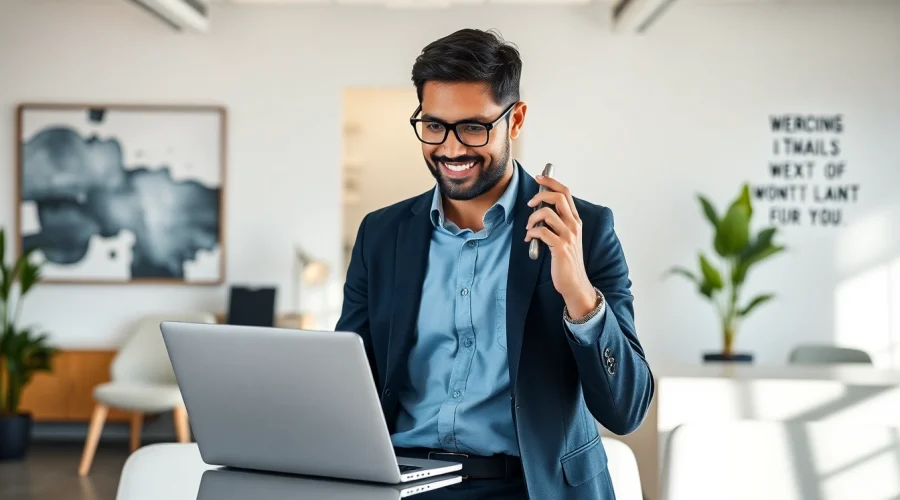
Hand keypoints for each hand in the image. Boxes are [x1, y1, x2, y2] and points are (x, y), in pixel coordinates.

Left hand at [525, 175, 598, 318]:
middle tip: (530, 203)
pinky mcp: (560, 247)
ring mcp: (568, 236)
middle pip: (558, 197)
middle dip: (540, 194)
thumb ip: (557, 223)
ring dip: (532, 218)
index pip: (566, 192)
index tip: (539, 177)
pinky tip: (528, 238)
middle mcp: (574, 225)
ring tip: (529, 228)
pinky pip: (541, 231)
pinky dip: (531, 232)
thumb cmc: (566, 260)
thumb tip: (539, 210)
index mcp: (575, 220)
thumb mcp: (566, 238)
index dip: (551, 182)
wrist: (574, 282)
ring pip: (547, 213)